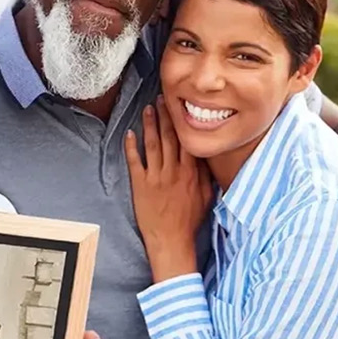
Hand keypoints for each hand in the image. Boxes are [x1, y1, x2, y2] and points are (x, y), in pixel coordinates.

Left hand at [126, 97, 213, 281]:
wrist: (171, 240)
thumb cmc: (189, 221)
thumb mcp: (206, 196)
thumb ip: (206, 175)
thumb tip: (207, 157)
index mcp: (192, 172)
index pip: (187, 140)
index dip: (183, 121)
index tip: (181, 106)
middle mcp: (174, 171)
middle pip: (169, 137)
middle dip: (166, 116)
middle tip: (162, 98)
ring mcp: (156, 176)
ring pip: (152, 144)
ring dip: (150, 125)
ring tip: (148, 109)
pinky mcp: (140, 185)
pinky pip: (135, 161)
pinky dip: (131, 146)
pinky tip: (130, 133)